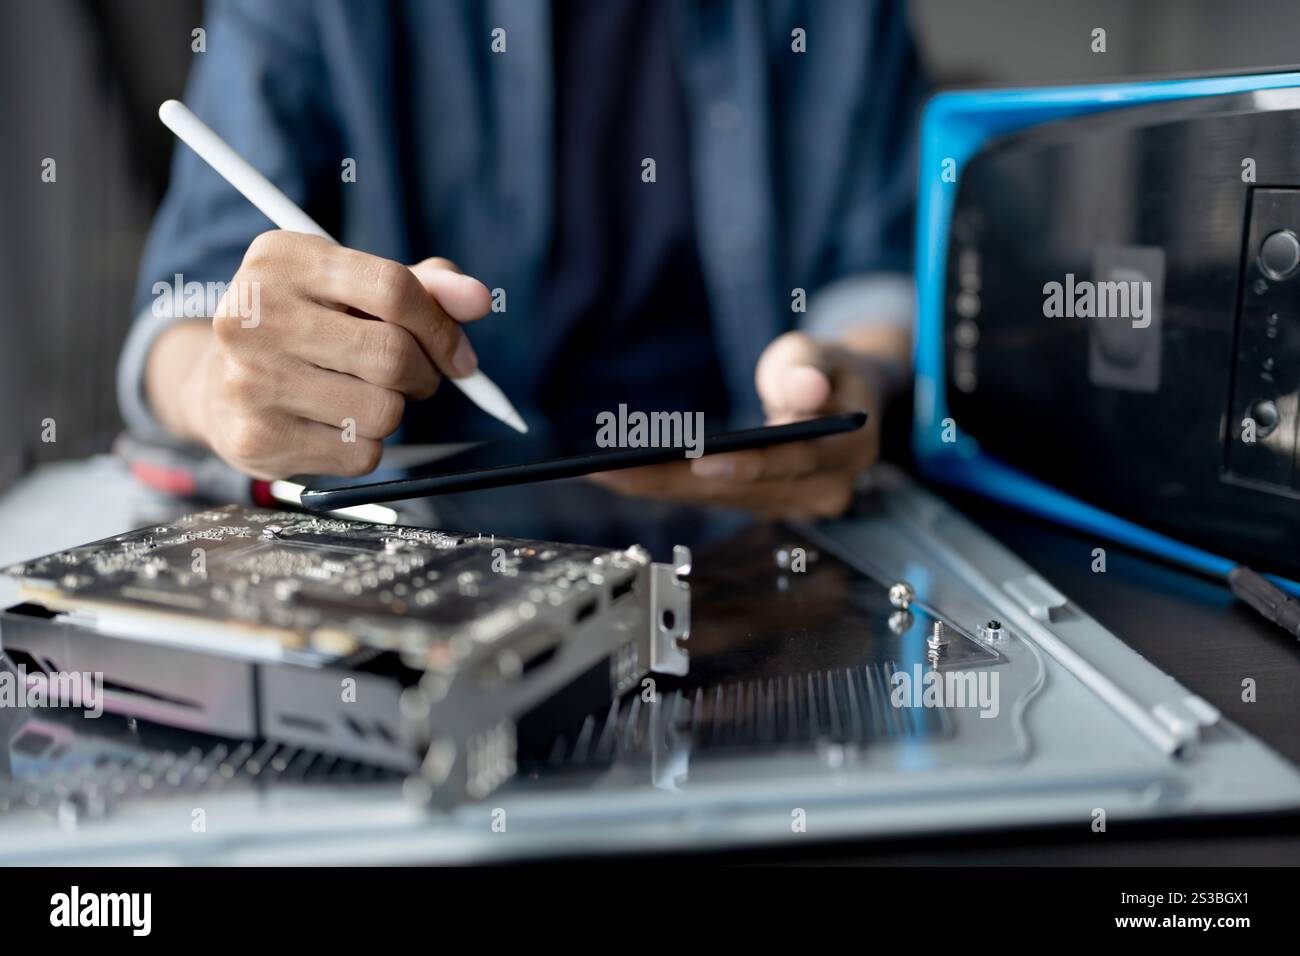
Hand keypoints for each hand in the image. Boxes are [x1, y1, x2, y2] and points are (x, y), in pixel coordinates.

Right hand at [161, 231, 490, 478]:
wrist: (219, 386)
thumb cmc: (307, 328)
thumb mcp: (354, 288)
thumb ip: (423, 286)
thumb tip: (478, 298)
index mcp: (283, 259)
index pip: (393, 289)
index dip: (442, 327)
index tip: (458, 355)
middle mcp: (254, 314)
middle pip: (392, 354)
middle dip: (423, 375)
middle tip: (414, 379)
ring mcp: (249, 379)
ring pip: (383, 410)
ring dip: (393, 411)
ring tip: (364, 396)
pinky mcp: (257, 438)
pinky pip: (361, 453)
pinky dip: (368, 445)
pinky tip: (335, 425)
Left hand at [590, 329, 901, 519]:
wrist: (842, 397)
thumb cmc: (827, 368)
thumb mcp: (824, 351)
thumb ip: (810, 366)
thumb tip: (804, 393)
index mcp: (850, 450)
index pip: (796, 460)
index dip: (748, 463)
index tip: (699, 460)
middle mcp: (824, 490)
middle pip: (740, 488)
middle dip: (672, 479)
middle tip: (609, 470)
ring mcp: (791, 504)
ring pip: (716, 499)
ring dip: (656, 487)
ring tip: (599, 473)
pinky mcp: (760, 505)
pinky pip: (708, 498)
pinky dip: (664, 486)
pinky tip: (618, 478)